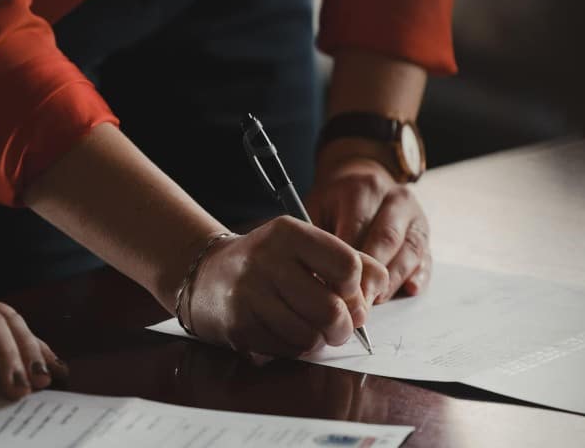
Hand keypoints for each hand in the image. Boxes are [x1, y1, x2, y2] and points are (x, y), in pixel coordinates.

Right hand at [186, 216, 387, 356]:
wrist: (207, 274)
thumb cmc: (269, 262)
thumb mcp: (305, 246)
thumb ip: (350, 261)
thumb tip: (377, 291)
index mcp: (289, 233)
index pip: (348, 266)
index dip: (356, 289)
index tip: (348, 294)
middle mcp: (267, 259)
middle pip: (332, 309)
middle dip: (343, 327)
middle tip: (338, 326)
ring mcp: (250, 294)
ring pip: (310, 336)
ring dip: (318, 340)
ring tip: (309, 328)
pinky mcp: (239, 325)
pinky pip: (287, 350)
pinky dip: (294, 348)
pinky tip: (284, 332)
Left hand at [307, 155, 431, 302]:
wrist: (361, 181)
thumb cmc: (334, 201)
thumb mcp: (317, 207)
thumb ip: (318, 238)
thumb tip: (317, 276)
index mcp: (364, 189)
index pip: (358, 228)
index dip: (347, 262)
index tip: (335, 288)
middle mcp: (395, 199)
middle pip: (387, 240)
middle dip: (372, 275)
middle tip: (357, 302)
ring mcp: (415, 216)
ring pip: (410, 251)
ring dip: (393, 280)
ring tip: (376, 301)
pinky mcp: (425, 233)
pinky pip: (426, 258)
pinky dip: (419, 276)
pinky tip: (409, 290)